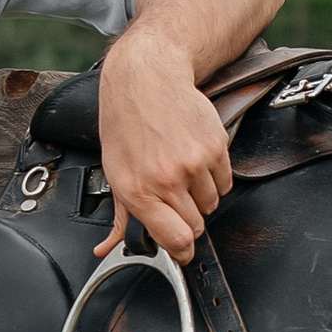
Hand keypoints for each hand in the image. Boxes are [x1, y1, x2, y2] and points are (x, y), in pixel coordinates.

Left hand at [96, 18, 233, 263]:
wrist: (146, 79)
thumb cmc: (126, 123)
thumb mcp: (114, 171)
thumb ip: (119, 216)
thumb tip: (106, 249)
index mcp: (138, 192)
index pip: (175, 240)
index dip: (182, 251)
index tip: (183, 251)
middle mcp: (167, 180)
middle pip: (196, 225)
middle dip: (188, 219)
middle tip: (175, 198)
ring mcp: (194, 164)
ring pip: (212, 203)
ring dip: (201, 195)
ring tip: (182, 171)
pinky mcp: (215, 147)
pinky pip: (225, 180)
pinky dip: (214, 176)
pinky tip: (195, 158)